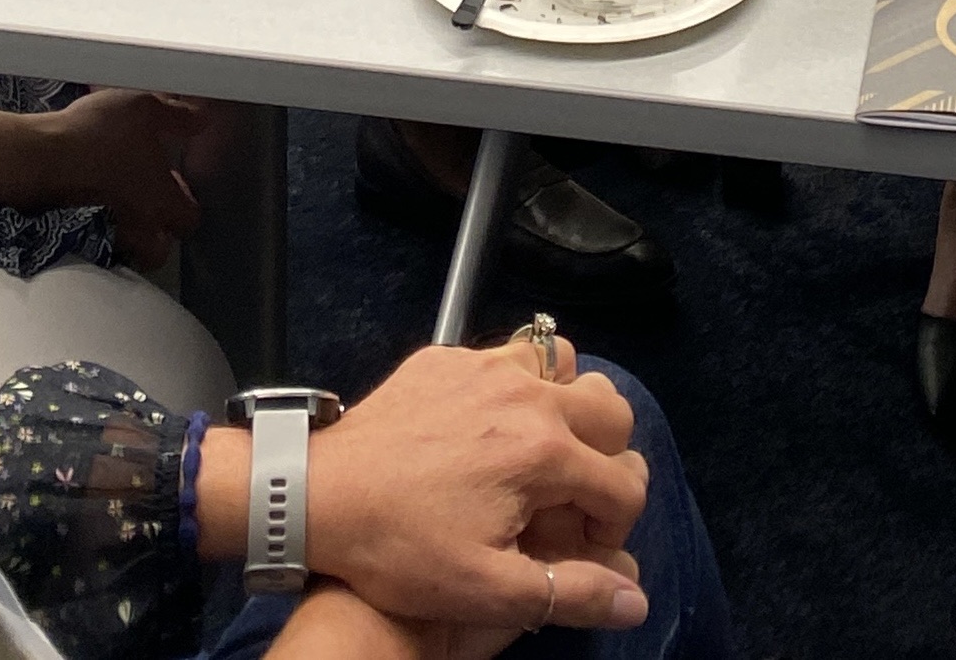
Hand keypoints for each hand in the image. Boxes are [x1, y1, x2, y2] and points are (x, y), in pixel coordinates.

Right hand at [36, 90, 203, 265]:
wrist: (41, 156)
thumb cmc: (101, 135)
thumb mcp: (146, 110)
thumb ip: (177, 117)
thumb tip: (202, 121)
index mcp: (160, 200)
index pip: (189, 221)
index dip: (189, 207)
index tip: (180, 187)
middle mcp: (135, 223)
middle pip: (157, 252)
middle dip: (160, 237)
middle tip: (154, 206)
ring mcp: (102, 231)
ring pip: (125, 246)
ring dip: (129, 231)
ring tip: (124, 199)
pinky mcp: (74, 230)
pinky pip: (97, 236)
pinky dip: (101, 222)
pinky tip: (94, 191)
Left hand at [306, 336, 649, 633]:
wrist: (318, 495)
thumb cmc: (399, 548)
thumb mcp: (484, 589)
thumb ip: (570, 594)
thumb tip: (638, 601)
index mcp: (544, 452)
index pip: (624, 484)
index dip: (614, 528)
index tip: (581, 550)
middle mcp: (529, 394)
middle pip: (613, 412)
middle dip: (608, 460)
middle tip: (570, 500)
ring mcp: (488, 365)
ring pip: (568, 365)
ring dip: (570, 408)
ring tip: (539, 452)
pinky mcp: (451, 356)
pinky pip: (513, 354)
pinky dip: (522, 383)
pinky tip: (490, 426)